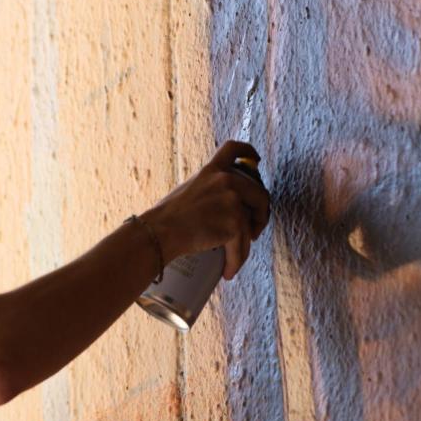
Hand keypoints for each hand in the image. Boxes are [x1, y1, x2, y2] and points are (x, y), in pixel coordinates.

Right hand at [143, 140, 270, 279]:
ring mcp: (232, 201)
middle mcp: (225, 181)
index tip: (255, 160)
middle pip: (259, 194)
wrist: (159, 232)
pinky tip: (228, 271)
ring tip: (235, 256)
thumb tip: (223, 206)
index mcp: (212, 170)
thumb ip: (207, 190)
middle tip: (253, 231)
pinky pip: (242, 246)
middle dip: (261, 215)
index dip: (250, 152)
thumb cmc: (166, 218)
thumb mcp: (188, 191)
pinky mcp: (234, 223)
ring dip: (246, 244)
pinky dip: (236, 261)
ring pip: (252, 225)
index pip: (234, 149)